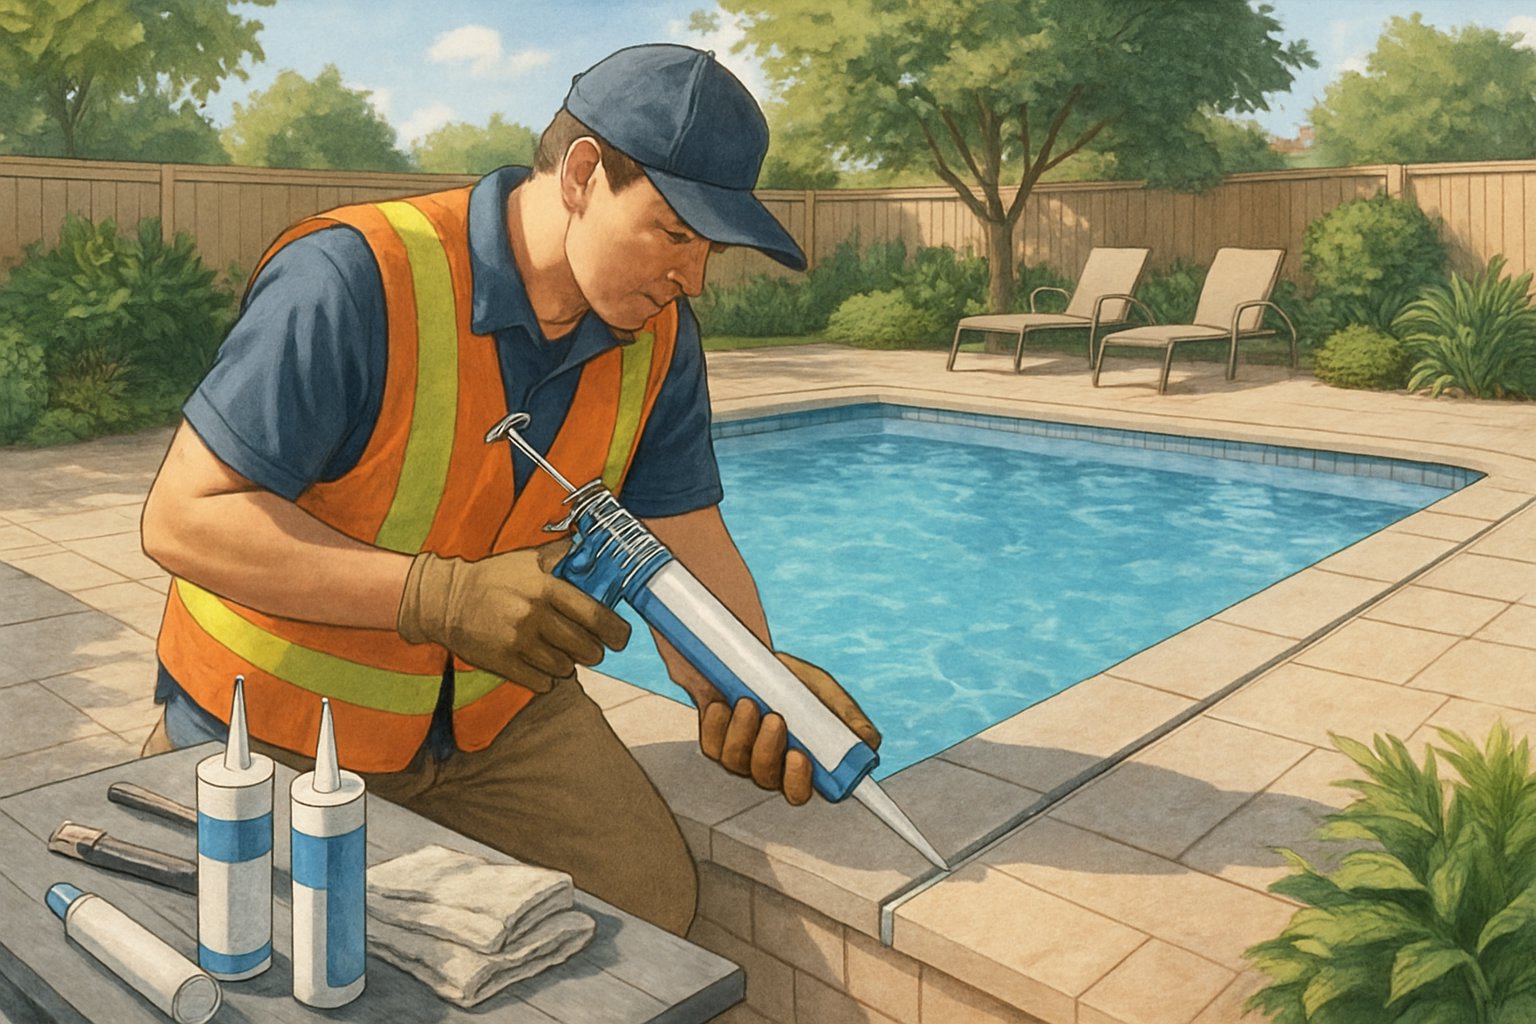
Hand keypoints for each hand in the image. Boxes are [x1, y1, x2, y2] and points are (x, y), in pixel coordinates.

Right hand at [397, 539, 630, 691]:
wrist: (445, 599)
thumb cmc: (495, 577)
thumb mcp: (529, 558)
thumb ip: (565, 555)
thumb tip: (597, 548)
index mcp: (545, 587)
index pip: (594, 615)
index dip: (615, 630)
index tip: (621, 637)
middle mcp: (533, 615)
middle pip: (584, 647)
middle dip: (593, 651)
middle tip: (590, 647)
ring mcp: (517, 641)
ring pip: (564, 667)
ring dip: (567, 663)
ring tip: (559, 652)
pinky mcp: (502, 663)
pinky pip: (541, 682)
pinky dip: (546, 678)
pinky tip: (539, 664)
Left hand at [697, 652, 879, 805]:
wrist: (753, 660)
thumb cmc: (793, 682)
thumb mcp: (824, 693)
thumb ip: (847, 719)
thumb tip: (869, 742)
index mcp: (801, 764)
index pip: (801, 790)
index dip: (800, 783)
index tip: (801, 758)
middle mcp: (770, 768)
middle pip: (767, 779)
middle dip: (769, 751)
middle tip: (775, 718)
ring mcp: (740, 758)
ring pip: (737, 763)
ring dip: (743, 733)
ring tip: (749, 702)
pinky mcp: (714, 744)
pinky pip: (712, 745)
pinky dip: (716, 724)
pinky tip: (722, 705)